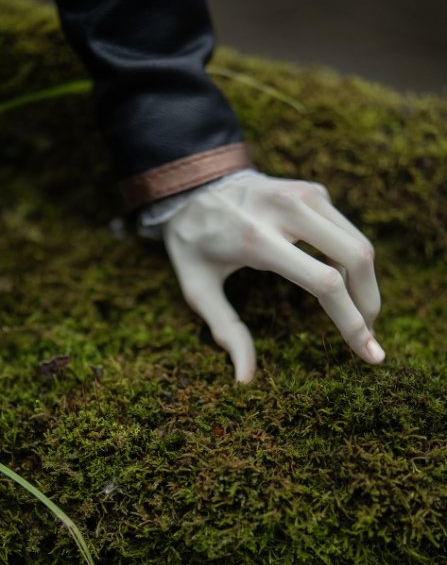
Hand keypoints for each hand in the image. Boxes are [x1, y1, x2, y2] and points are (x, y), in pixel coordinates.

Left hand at [163, 171, 383, 381]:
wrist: (194, 184)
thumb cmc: (193, 243)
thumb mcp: (196, 290)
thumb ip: (225, 332)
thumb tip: (245, 380)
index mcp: (257, 238)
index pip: (324, 281)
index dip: (352, 321)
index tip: (370, 353)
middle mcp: (286, 210)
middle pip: (356, 259)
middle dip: (370, 305)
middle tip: (369, 340)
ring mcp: (305, 195)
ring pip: (359, 245)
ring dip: (367, 287)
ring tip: (359, 320)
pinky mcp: (314, 192)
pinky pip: (348, 233)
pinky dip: (353, 265)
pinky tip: (344, 290)